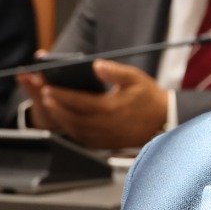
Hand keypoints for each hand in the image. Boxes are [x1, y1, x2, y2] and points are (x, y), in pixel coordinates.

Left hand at [18, 61, 167, 150]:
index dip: (61, 95)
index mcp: (111, 108)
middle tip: (45, 96)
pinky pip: (84, 139)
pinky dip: (72, 130)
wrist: (164, 120)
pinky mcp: (108, 144)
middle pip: (73, 117)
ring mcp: (106, 137)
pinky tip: (67, 121)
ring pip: (76, 130)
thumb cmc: (149, 97)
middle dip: (57, 107)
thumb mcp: (135, 78)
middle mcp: (106, 125)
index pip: (79, 101)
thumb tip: (95, 65)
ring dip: (62, 119)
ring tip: (53, 107)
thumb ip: (114, 71)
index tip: (47, 88)